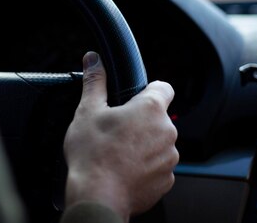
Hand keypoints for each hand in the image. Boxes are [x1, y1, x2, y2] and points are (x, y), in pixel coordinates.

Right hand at [63, 52, 178, 221]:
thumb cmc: (93, 155)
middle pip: (157, 118)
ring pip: (158, 143)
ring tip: (117, 153)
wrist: (97, 197)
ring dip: (143, 145)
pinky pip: (157, 167)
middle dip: (140, 122)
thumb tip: (93, 60)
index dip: (148, 90)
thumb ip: (95, 82)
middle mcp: (166, 131)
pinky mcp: (166, 180)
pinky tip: (124, 170)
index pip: (163, 87)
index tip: (134, 98)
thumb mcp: (87, 111)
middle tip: (115, 130)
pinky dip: (144, 168)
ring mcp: (169, 158)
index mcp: (150, 109)